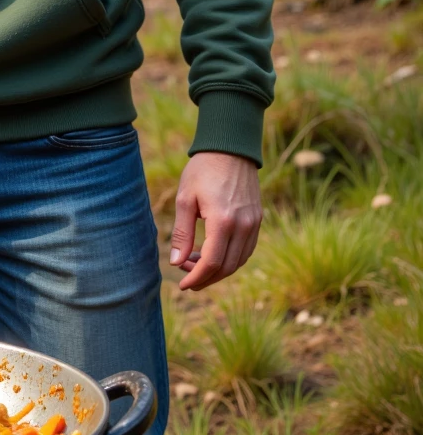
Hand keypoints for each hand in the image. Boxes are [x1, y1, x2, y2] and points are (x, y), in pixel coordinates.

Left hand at [169, 151, 261, 291]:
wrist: (230, 148)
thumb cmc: (202, 171)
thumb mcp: (185, 199)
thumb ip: (182, 233)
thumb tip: (176, 263)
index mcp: (223, 221)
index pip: (211, 263)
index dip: (196, 278)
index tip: (182, 285)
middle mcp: (243, 226)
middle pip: (227, 267)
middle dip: (205, 277)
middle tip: (185, 276)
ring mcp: (254, 224)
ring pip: (239, 262)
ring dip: (218, 270)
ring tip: (196, 264)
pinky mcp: (257, 220)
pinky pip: (246, 250)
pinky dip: (231, 259)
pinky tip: (214, 254)